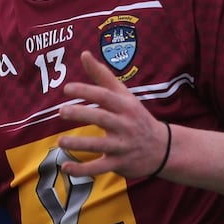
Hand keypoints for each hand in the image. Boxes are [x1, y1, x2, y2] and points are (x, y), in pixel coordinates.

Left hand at [57, 51, 169, 179]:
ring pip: (99, 145)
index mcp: (124, 106)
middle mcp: (124, 125)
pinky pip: (99, 168)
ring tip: (60, 141)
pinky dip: (82, 170)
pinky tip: (66, 167)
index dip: (86, 91)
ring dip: (78, 144)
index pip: (104, 96)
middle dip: (81, 114)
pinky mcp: (119, 164)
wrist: (163, 148)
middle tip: (61, 111)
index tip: (67, 89)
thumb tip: (84, 53)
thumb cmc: (136, 116)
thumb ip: (102, 75)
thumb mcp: (124, 95)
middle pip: (101, 118)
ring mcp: (122, 146)